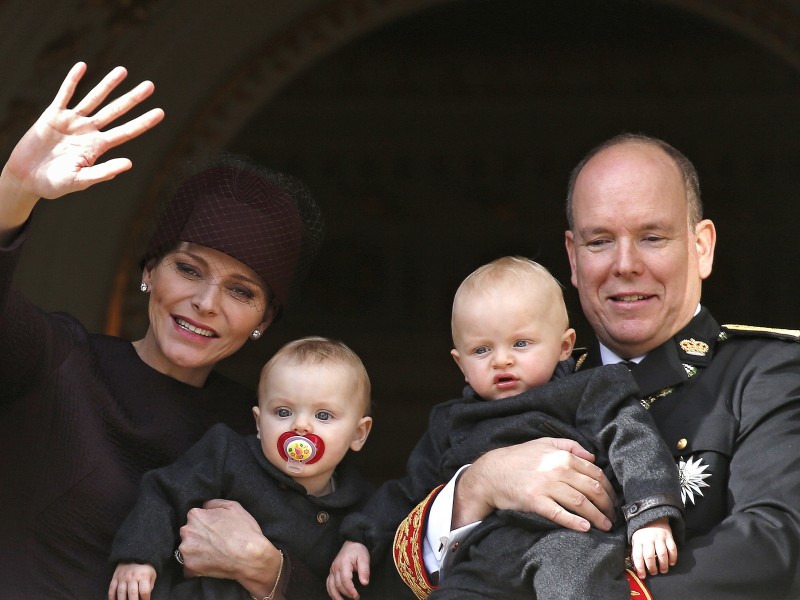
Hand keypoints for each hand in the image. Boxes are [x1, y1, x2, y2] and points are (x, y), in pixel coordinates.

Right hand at [0, 62, 163, 234]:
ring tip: (123, 71)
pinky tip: (83, 66)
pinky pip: (64, 95)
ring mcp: (71, 122)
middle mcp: (88, 131)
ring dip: (108, 85)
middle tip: (151, 86)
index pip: (126, 132)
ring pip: (94, 99)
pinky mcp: (52, 116)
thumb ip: (103, 172)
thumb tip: (129, 164)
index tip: (160, 113)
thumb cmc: (54, 184)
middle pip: (115, 111)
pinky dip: (72, 81)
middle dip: (132, 99)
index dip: (143, 122)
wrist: (26, 179)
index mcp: (98, 147)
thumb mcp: (80, 180)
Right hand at [108, 562, 156, 599]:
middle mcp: (132, 576)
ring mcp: (122, 577)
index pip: (144, 591)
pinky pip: (111, 589)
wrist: (133, 556)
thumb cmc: (144, 569)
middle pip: (132, 593)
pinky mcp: (115, 578)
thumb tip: (144, 598)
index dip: (145, 599)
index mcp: (143, 576)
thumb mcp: (151, 575)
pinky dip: (112, 597)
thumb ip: (149, 587)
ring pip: (121, 593)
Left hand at [177, 499, 282, 598]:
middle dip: (199, 536)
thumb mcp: (233, 506)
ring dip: (197, 551)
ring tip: (214, 553)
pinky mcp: (190, 567)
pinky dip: (197, 566)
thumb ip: (214, 503)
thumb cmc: (244, 530)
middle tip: (215, 541)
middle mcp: (187, 532)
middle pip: (189, 533)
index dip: (206, 523)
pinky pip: (189, 567)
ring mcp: (187, 551)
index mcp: (195, 516)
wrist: (251, 556)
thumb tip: (205, 506)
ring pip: (188, 549)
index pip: (195, 517)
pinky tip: (210, 563)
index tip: (215, 529)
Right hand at [326, 541, 370, 599]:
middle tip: (356, 598)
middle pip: (338, 584)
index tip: (357, 596)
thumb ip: (364, 571)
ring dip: (336, 596)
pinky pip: (328, 583)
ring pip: (330, 586)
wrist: (352, 543)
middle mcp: (336, 567)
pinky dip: (331, 592)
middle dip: (346, 594)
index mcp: (344, 563)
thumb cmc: (358, 550)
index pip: (345, 580)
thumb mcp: (364, 558)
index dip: (350, 590)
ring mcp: (332, 569)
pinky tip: (336, 597)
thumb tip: (364, 583)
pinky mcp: (332, 571)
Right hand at [452, 438, 616, 531]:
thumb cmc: (519, 457)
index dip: (609, 489)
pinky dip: (575, 522)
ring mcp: (546, 486)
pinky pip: (560, 513)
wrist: (492, 472)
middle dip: (607, 505)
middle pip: (592, 489)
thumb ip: (570, 445)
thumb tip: (592, 457)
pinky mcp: (535, 501)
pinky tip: (585, 528)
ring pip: (581, 503)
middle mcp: (558, 470)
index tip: (613, 500)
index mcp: (563, 456)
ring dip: (597, 516)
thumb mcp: (544, 443)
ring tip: (605, 526)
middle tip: (613, 516)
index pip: (595, 474)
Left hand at [630, 517, 676, 577]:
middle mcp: (648, 539)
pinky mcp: (669, 536)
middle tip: (653, 573)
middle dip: (652, 567)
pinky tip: (671, 563)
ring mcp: (659, 538)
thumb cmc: (642, 532)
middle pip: (649, 556)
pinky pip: (672, 548)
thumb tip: (636, 568)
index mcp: (638, 540)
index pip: (637, 556)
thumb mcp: (635, 540)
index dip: (639, 567)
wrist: (653, 517)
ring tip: (663, 570)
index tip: (642, 576)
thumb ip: (636, 552)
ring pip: (662, 553)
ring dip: (663, 564)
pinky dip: (673, 557)